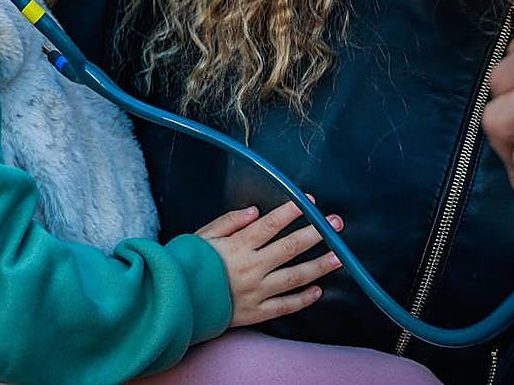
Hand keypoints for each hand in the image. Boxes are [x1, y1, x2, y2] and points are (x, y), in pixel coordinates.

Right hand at [196, 199, 343, 326]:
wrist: (175, 302)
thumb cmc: (188, 265)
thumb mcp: (202, 236)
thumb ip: (229, 222)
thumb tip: (255, 211)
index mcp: (237, 246)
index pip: (270, 225)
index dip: (291, 212)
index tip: (308, 202)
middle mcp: (250, 268)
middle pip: (289, 248)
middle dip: (315, 233)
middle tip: (335, 224)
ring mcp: (255, 292)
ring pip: (294, 278)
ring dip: (318, 266)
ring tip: (338, 257)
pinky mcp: (255, 312)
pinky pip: (284, 306)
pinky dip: (302, 299)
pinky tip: (318, 291)